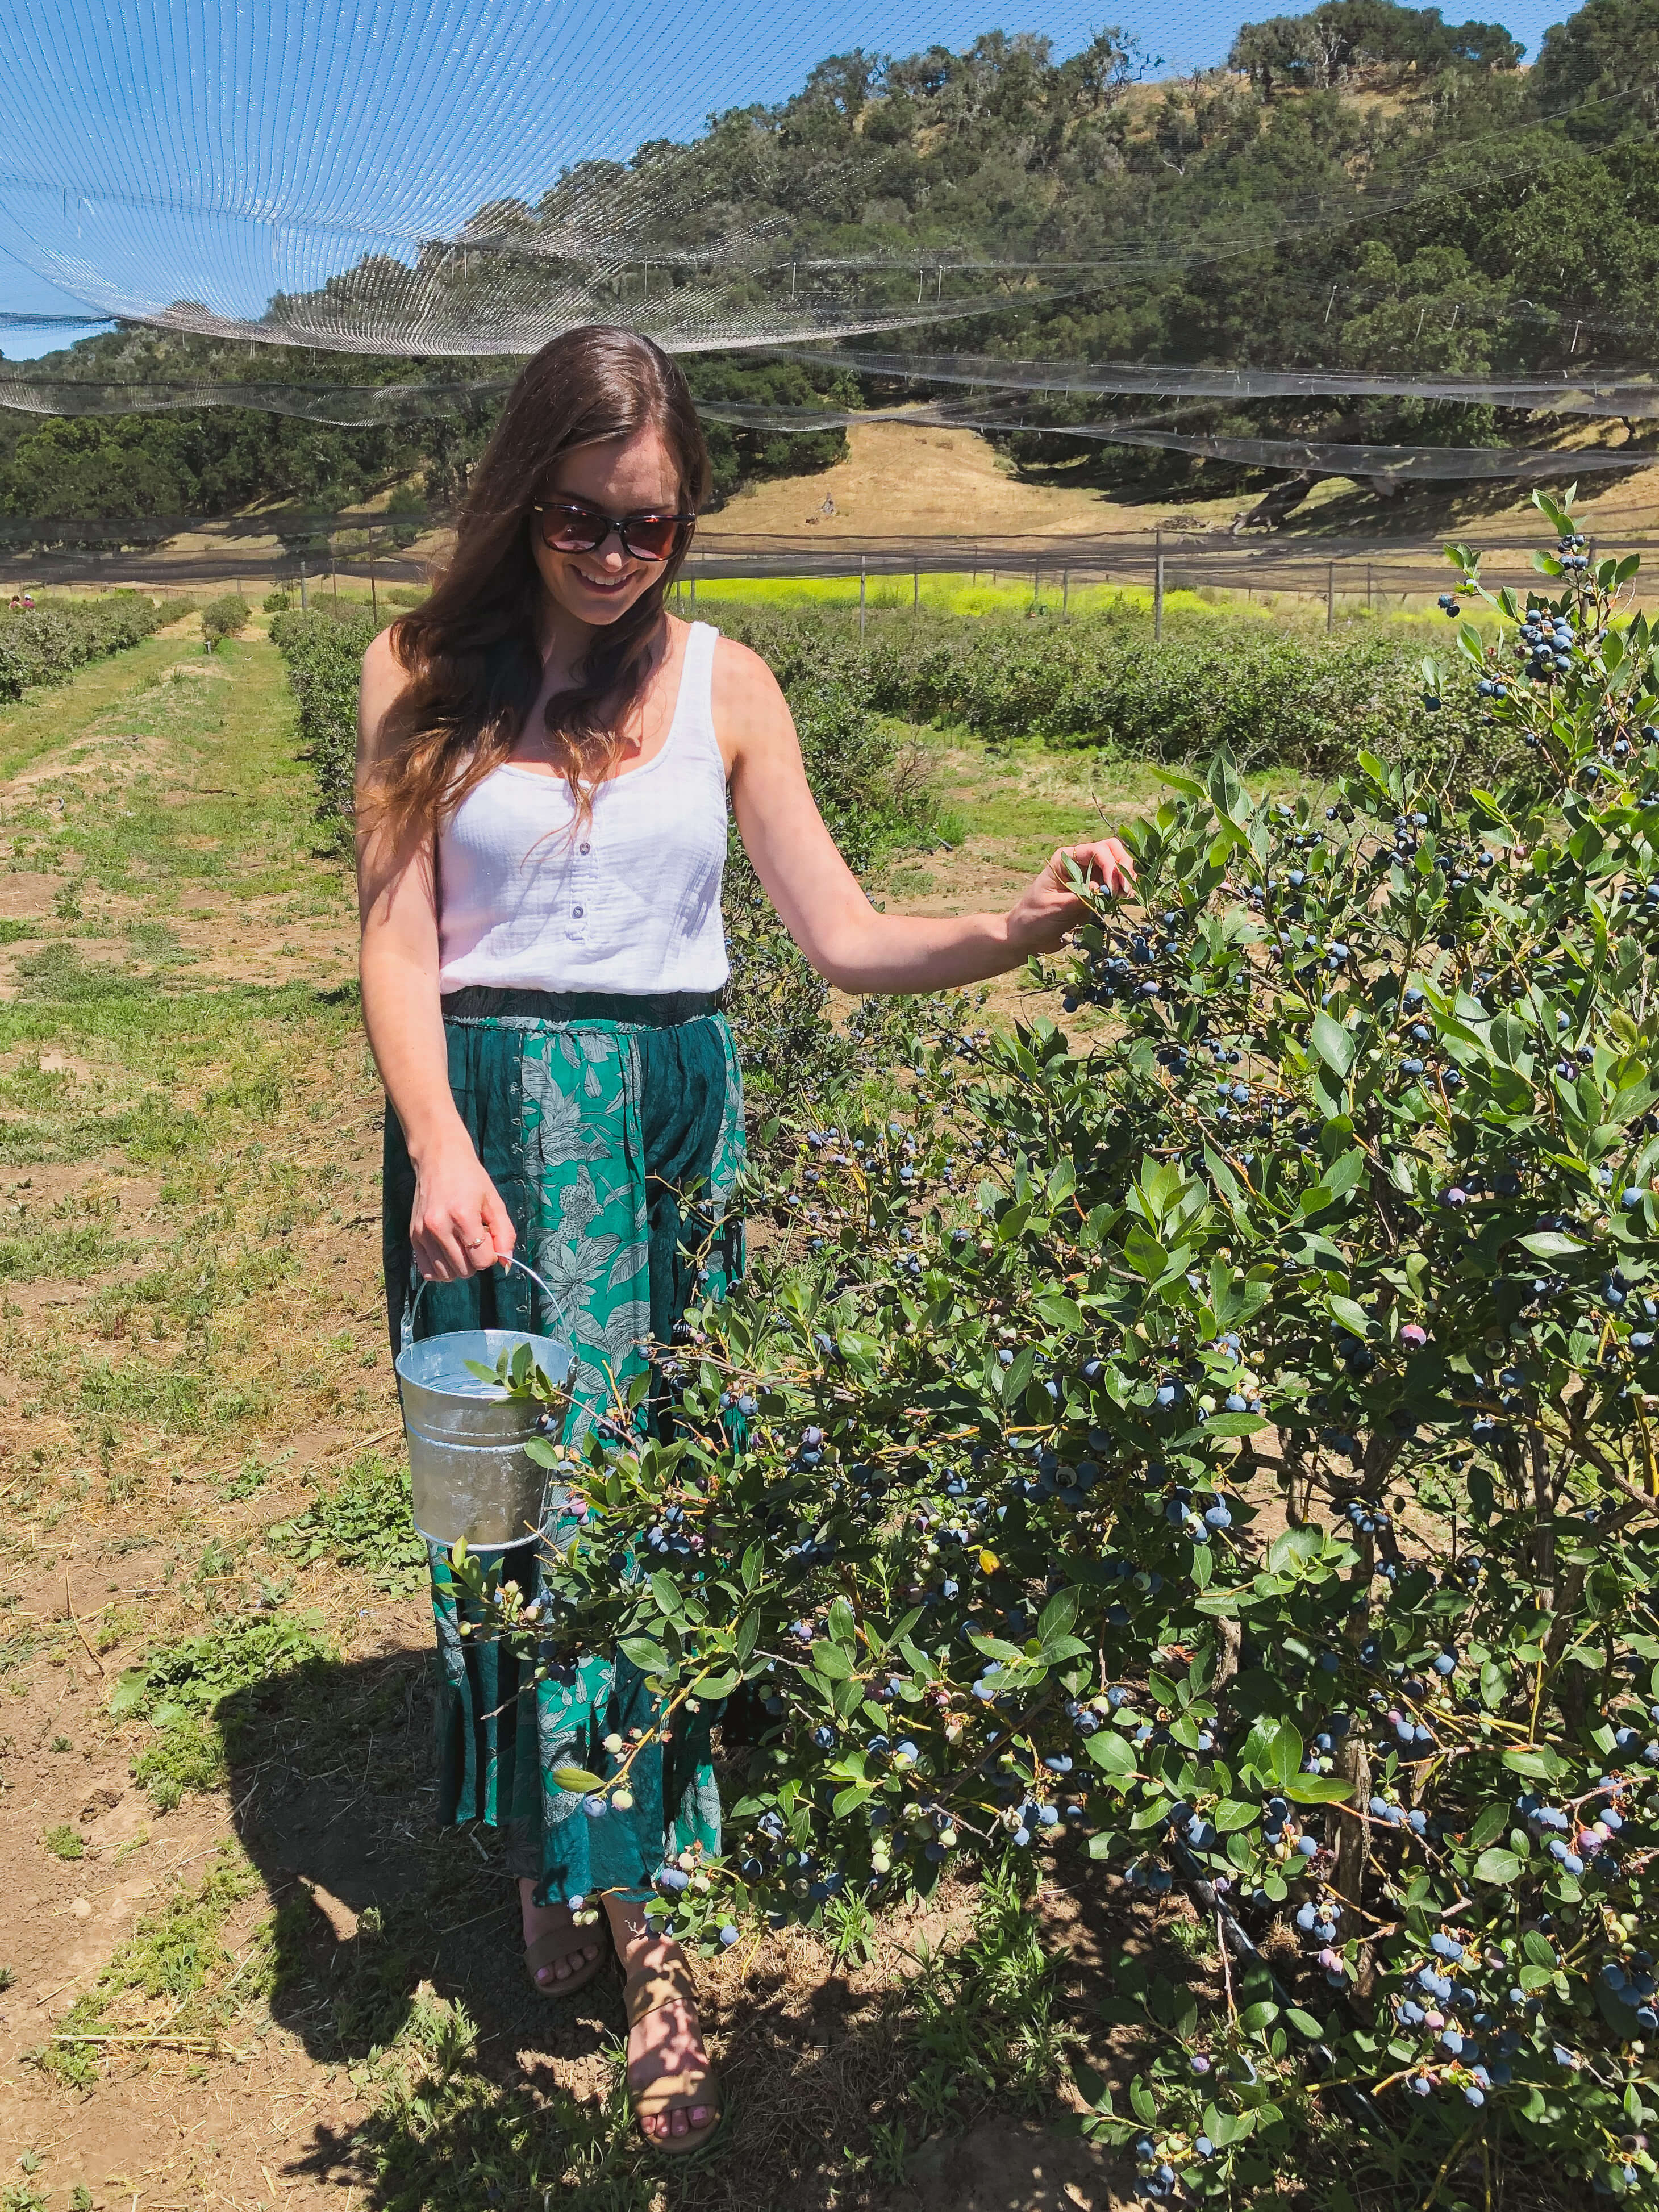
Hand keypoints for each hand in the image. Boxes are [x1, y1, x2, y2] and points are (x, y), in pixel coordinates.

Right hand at [409, 1131, 516, 1280]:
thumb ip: (504, 1234)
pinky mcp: (413, 1236)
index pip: (481, 1260)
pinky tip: (448, 1254)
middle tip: (475, 1239)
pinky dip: (440, 1269)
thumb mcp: (494, 1202)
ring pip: (445, 1274)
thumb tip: (506, 1264)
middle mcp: (439, 1227)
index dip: (491, 1255)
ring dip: (459, 1266)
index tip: (489, 1239)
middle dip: (476, 1261)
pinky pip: (427, 1270)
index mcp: (462, 1216)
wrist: (439, 1158)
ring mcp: (422, 1233)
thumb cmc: (470, 1178)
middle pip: (464, 1270)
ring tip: (461, 1245)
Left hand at [1004, 837, 1134, 957]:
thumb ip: (1077, 897)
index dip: (1111, 865)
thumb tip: (1101, 889)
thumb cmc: (1033, 918)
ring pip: (1118, 867)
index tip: (1113, 889)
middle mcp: (1080, 863)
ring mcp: (1090, 877)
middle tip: (1125, 892)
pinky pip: (1116, 886)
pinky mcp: (1096, 893)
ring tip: (1124, 899)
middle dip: (1123, 869)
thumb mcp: (1054, 908)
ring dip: (1126, 880)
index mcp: (1066, 859)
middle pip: (1113, 852)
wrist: (1027, 937)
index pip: (1097, 850)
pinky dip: (1123, 892)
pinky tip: (1122, 903)